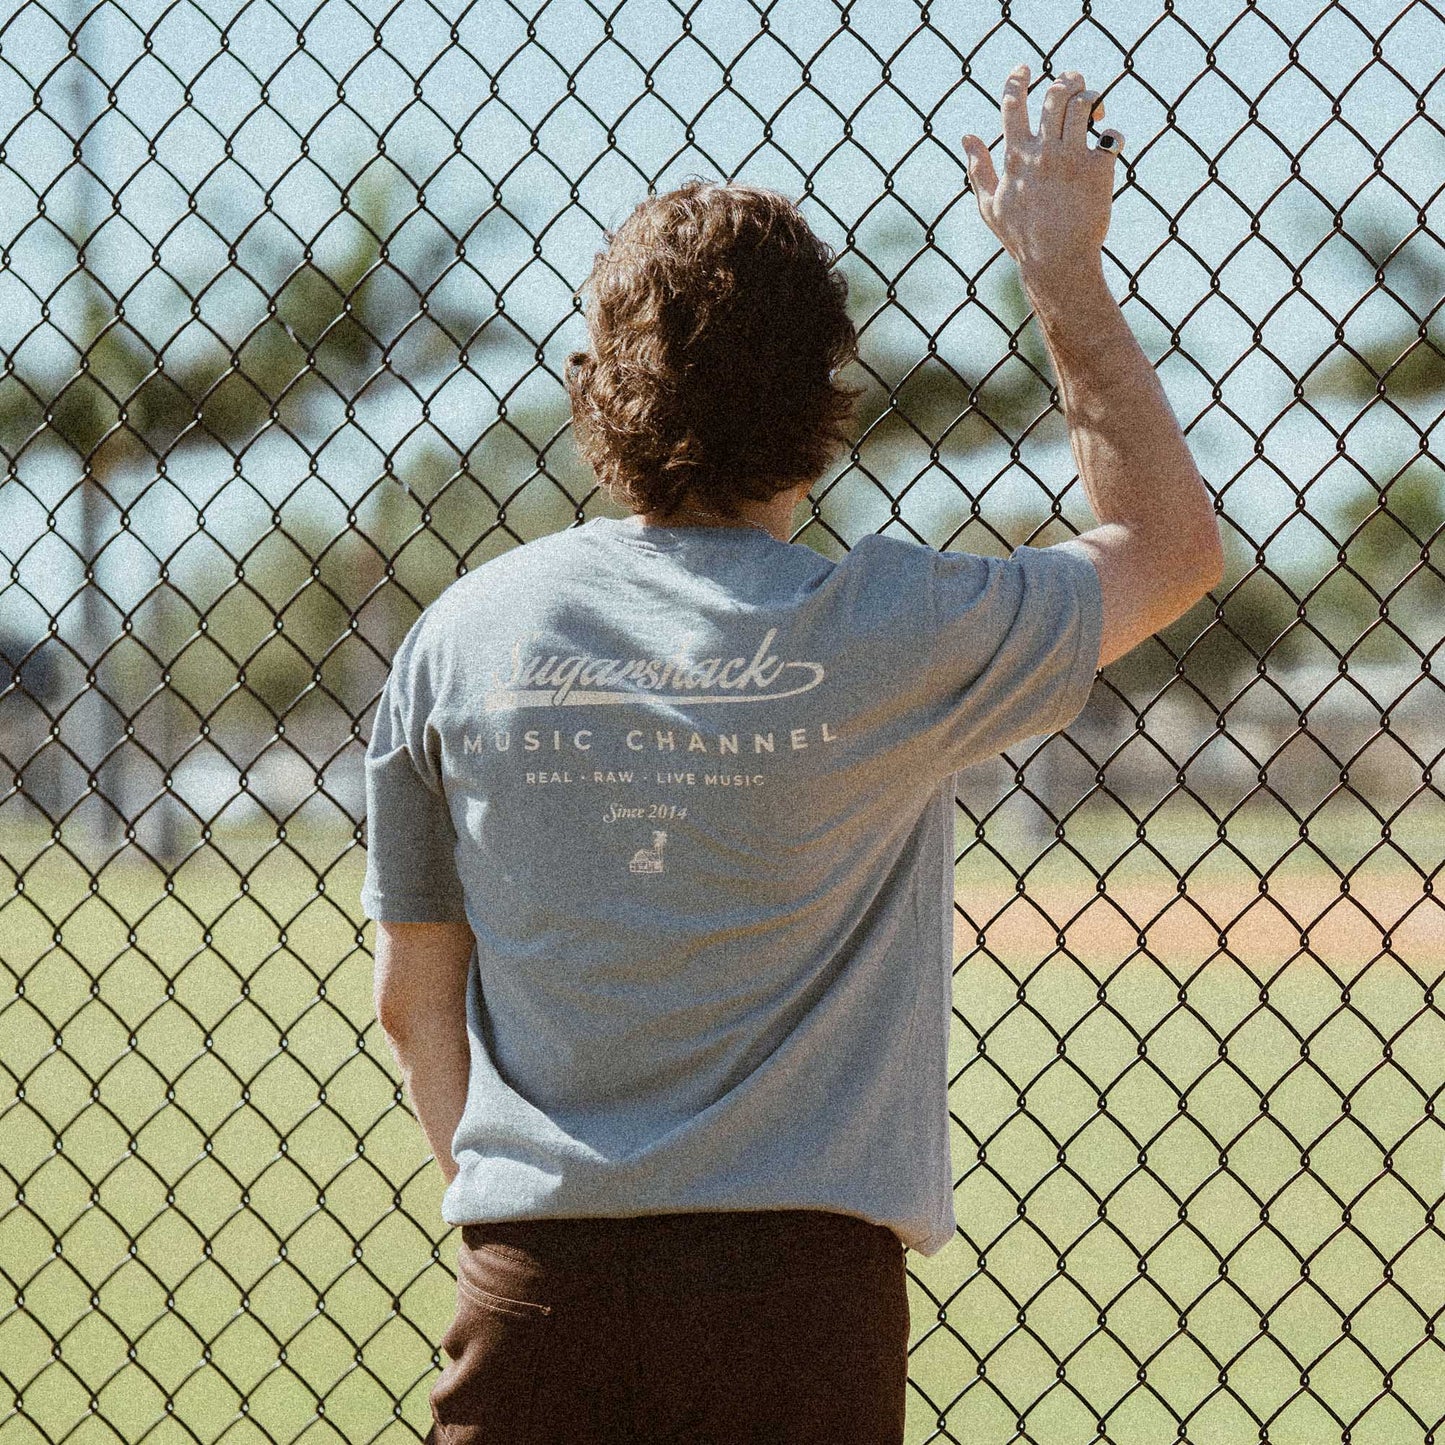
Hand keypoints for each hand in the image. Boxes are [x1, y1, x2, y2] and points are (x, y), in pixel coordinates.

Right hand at [961, 65, 1123, 284]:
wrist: (1057, 263)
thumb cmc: (1021, 238)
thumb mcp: (990, 206)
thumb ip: (978, 169)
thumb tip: (966, 137)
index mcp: (1015, 159)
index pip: (1012, 104)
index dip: (1017, 79)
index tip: (1024, 69)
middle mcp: (1043, 153)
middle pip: (1055, 94)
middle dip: (1066, 81)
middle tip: (1072, 85)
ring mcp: (1071, 159)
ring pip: (1084, 104)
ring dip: (1090, 98)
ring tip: (1092, 110)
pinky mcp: (1097, 170)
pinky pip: (1110, 136)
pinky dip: (1111, 135)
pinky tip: (1106, 143)